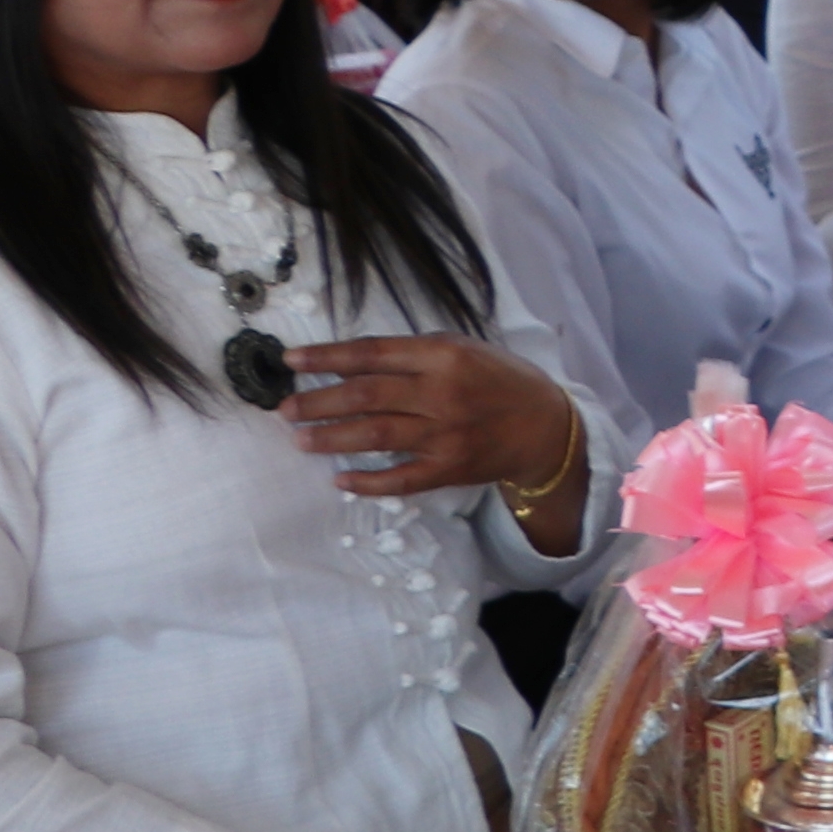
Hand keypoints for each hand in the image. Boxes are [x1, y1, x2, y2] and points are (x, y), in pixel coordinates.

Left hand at [285, 333, 581, 509]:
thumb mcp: (464, 349)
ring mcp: (446, 434)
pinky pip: (401, 479)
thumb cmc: (500, 381)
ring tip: (300, 439)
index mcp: (445, 357)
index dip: (326, 357)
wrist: (547, 427)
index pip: (372, 353)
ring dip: (331, 437)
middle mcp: (443, 394)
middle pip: (365, 395)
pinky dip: (368, 482)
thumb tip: (351, 362)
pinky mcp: (450, 468)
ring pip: (375, 435)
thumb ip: (413, 352)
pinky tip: (340, 479)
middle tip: (285, 409)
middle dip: (317, 402)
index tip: (291, 361)